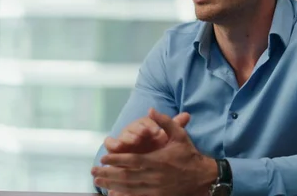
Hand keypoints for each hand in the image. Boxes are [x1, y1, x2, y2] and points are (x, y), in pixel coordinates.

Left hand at [92, 108, 217, 195]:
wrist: (202, 176)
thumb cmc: (189, 154)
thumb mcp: (179, 135)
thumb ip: (164, 121)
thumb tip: (150, 109)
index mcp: (157, 160)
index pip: (131, 161)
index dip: (116, 160)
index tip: (103, 157)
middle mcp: (154, 176)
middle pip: (126, 176)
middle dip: (108, 173)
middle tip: (94, 171)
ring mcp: (155, 189)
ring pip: (129, 188)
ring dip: (112, 185)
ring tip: (99, 181)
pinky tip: (113, 194)